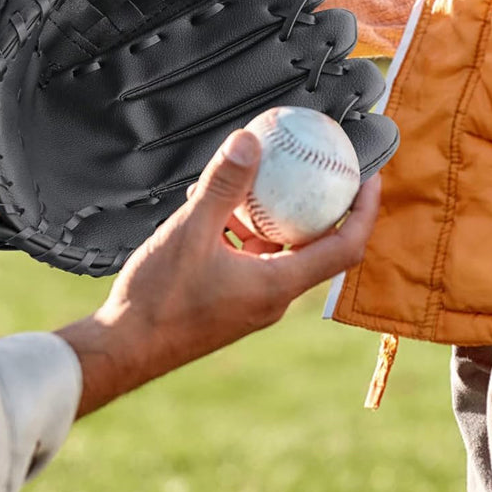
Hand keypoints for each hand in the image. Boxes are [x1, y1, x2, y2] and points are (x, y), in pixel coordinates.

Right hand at [56, 129, 380, 417]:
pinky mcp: (229, 301)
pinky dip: (243, 230)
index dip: (364, 210)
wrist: (122, 351)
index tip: (369, 177)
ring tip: (256, 177)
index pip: (344, 247)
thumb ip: (223, 186)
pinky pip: (250, 258)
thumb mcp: (190, 231)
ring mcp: (251, 301)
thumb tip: (250, 141)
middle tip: (317, 166)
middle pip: (316, 245)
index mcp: (278, 285)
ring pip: (278, 250)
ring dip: (273, 215)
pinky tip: (214, 205)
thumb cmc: (157, 300)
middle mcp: (273, 296)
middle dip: (320, 205)